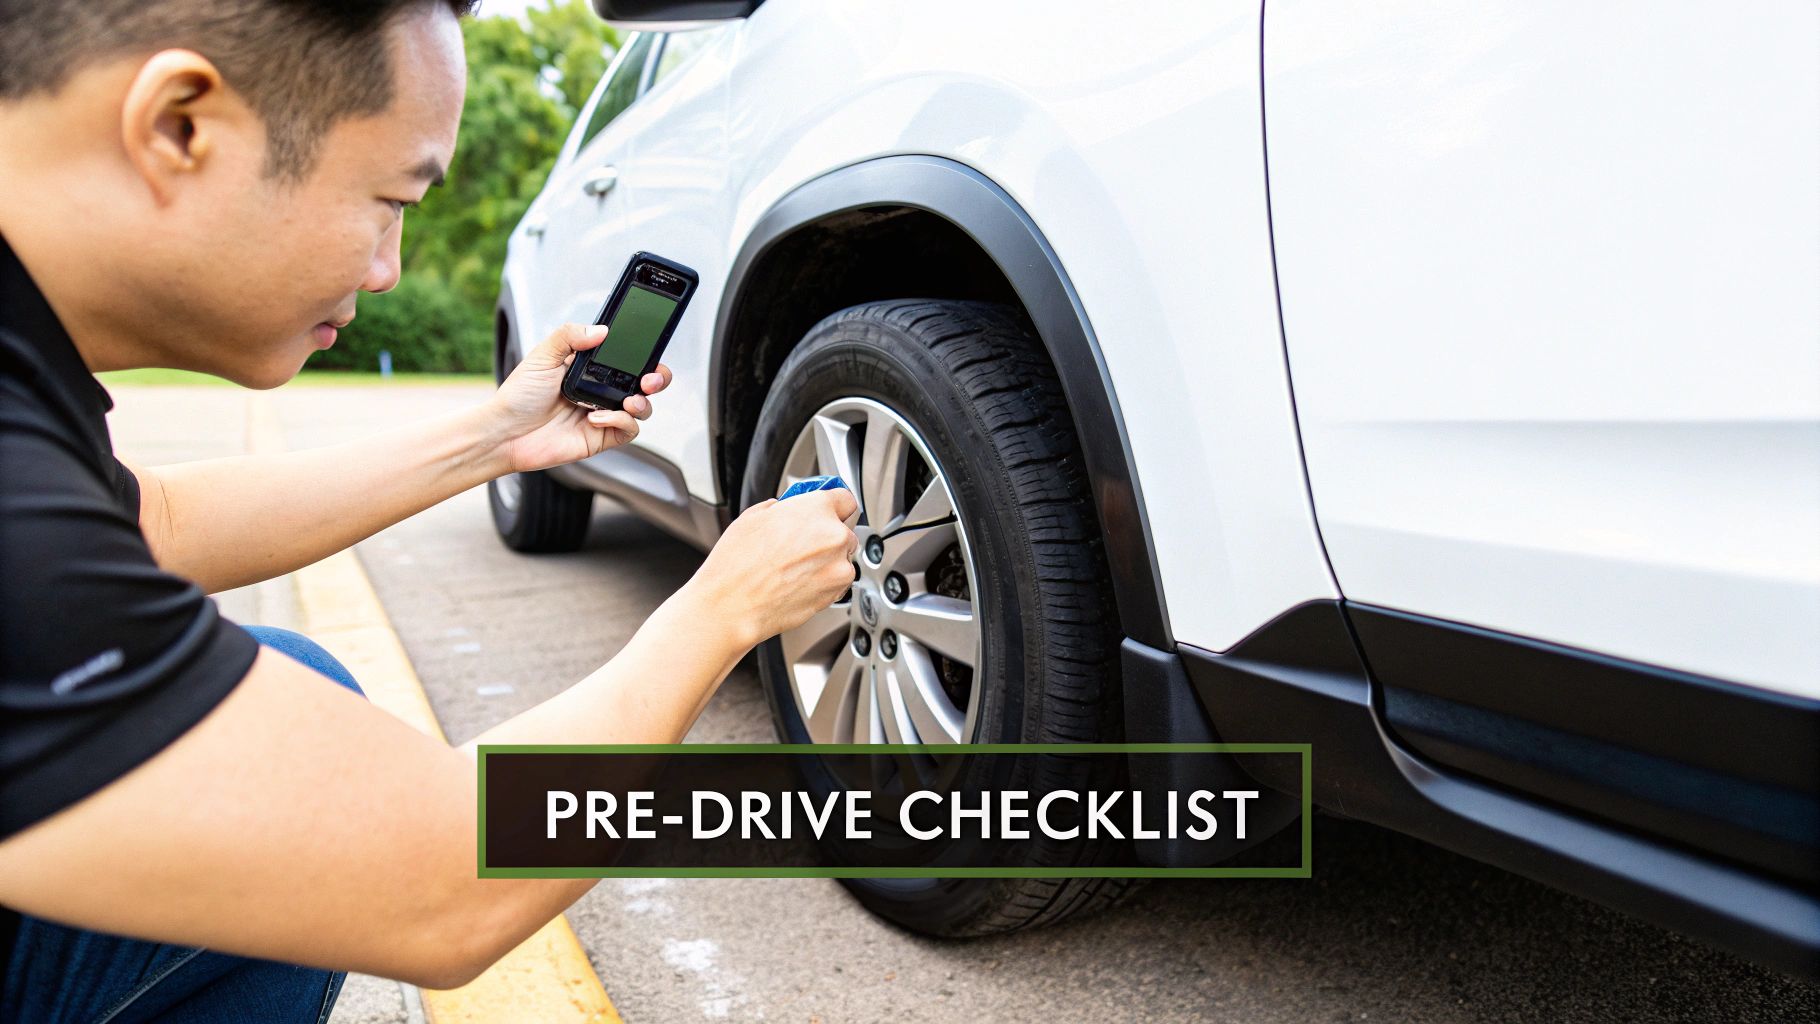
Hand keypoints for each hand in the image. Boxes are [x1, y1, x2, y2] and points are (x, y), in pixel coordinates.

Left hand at [484, 323, 671, 474]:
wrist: (505, 432)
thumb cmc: (519, 395)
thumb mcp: (543, 355)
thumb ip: (570, 336)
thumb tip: (601, 330)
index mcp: (591, 368)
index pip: (628, 358)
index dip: (645, 355)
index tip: (650, 350)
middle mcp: (602, 391)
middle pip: (646, 383)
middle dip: (658, 378)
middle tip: (650, 379)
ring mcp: (604, 414)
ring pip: (643, 408)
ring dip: (642, 403)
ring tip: (627, 400)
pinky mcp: (601, 437)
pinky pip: (628, 431)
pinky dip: (620, 422)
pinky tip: (596, 417)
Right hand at [685, 490, 860, 647]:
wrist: (733, 605)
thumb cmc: (738, 564)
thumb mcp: (754, 517)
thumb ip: (781, 508)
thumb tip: (785, 509)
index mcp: (816, 508)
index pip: (845, 499)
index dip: (833, 506)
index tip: (828, 511)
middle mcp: (834, 535)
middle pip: (844, 530)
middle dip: (827, 536)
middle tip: (801, 545)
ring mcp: (839, 566)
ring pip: (842, 558)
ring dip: (826, 561)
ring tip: (794, 568)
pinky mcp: (837, 592)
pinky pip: (838, 581)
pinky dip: (824, 582)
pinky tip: (798, 582)